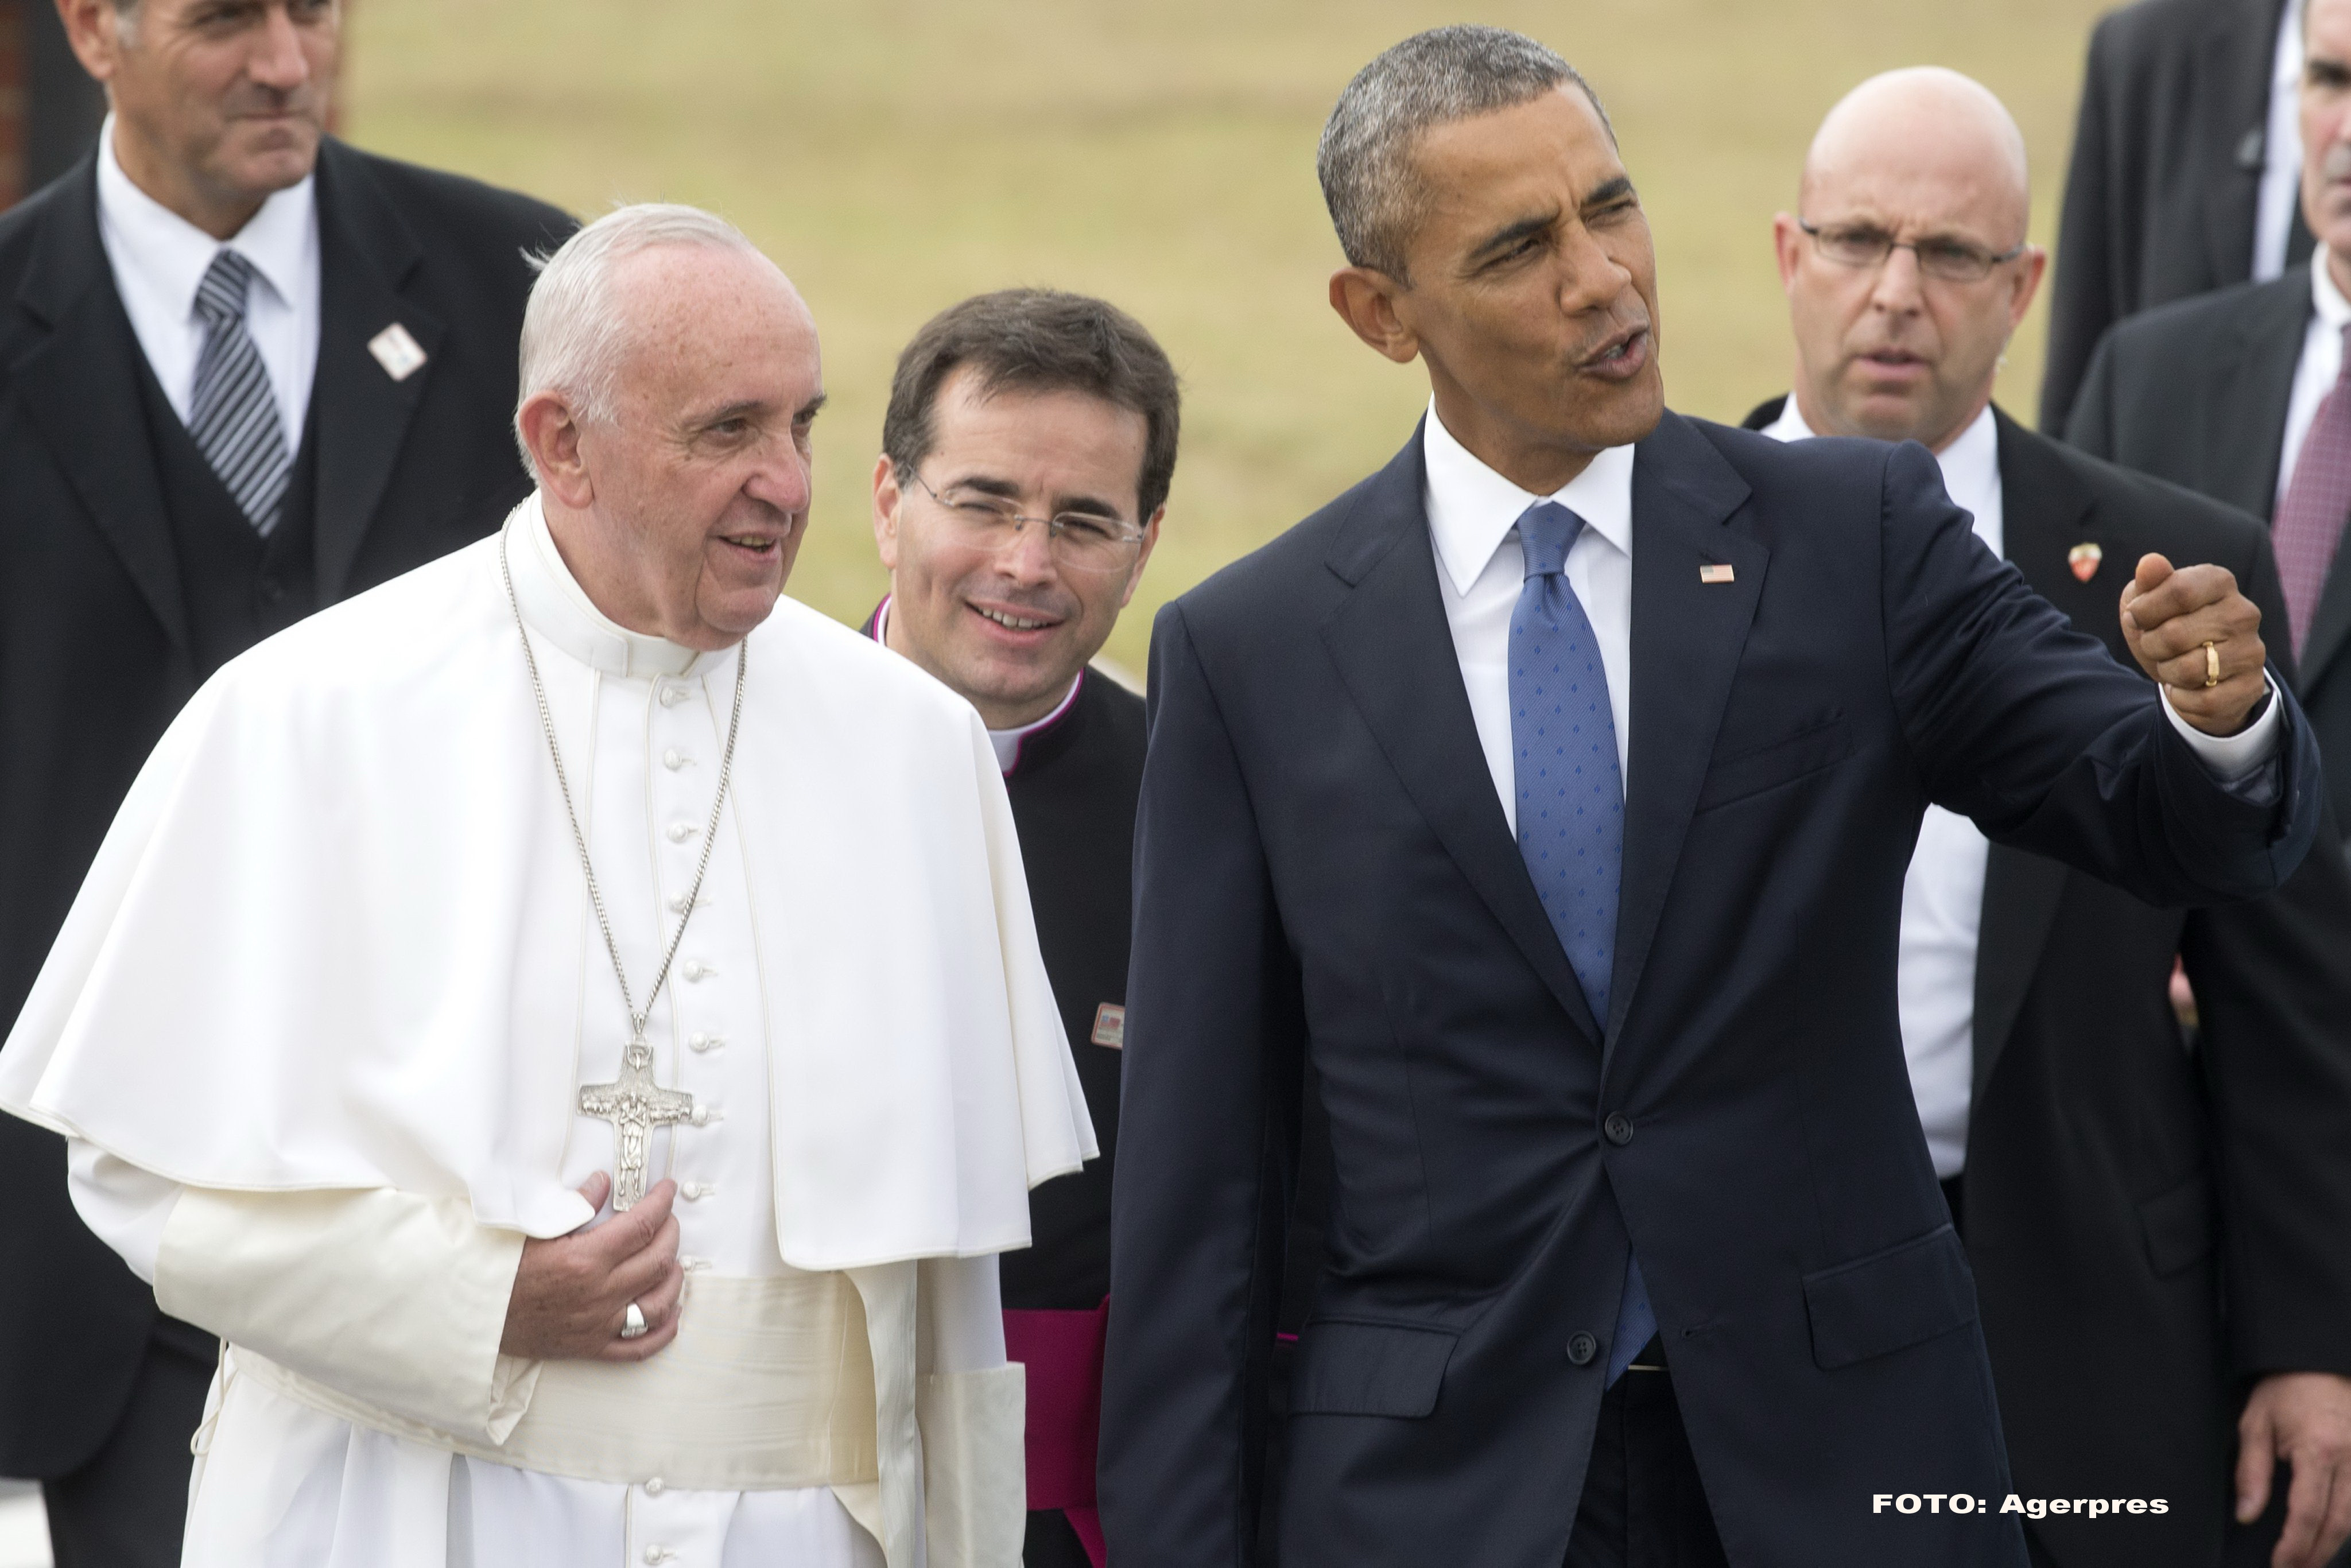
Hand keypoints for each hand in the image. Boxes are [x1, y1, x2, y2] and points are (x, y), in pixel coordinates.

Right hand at [499, 1173, 682, 1362]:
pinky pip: (639, 1347)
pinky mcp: (591, 1347)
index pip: (642, 1225)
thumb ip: (575, 1205)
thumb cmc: (498, 1268)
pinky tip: (672, 1313)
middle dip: (671, 1233)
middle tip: (668, 1219)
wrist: (470, 1313)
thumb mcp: (534, 1228)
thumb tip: (603, 1183)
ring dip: (674, 1278)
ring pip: (658, 1303)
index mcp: (585, 1259)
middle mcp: (598, 1293)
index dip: (661, 1203)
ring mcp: (598, 1324)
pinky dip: (663, 1331)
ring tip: (672, 1260)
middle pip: (658, 1259)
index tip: (667, 1190)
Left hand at [2119, 553, 2267, 735]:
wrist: (2193, 675)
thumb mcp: (2148, 602)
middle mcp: (2243, 613)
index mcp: (2219, 582)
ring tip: (2172, 665)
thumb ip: (2148, 582)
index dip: (2144, 610)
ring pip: (2188, 669)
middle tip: (2156, 646)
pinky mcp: (2251, 686)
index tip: (2137, 617)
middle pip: (2175, 634)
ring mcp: (2252, 650)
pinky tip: (2185, 689)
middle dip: (2151, 645)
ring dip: (2166, 672)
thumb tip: (2150, 562)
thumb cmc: (2166, 628)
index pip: (2178, 590)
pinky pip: (2203, 701)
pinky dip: (2181, 699)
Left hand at [2237, 1371, 2350, 1567]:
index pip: (2308, 1513)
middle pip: (2339, 1524)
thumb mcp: (2255, 1422)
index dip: (2295, 1546)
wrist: (2319, 1359)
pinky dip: (2350, 1524)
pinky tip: (2333, 1536)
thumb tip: (2247, 1515)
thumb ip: (2251, 1471)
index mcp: (2318, 1450)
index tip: (2280, 1565)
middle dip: (2316, 1554)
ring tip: (2310, 1561)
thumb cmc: (2285, 1388)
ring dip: (2334, 1545)